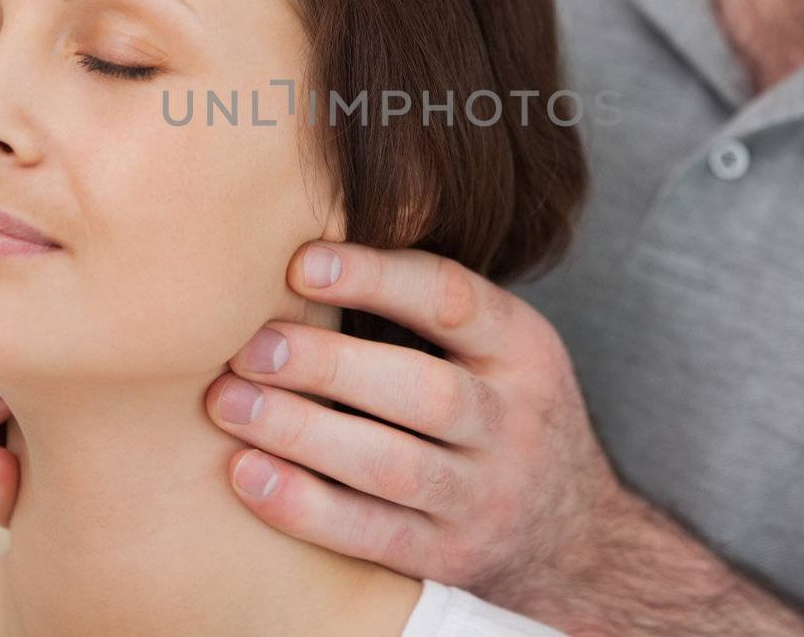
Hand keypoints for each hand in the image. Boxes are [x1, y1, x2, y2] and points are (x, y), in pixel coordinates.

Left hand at [204, 240, 628, 618]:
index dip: (375, 277)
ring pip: (391, 465)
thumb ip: (429, 307)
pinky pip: (371, 534)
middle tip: (247, 346)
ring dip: (300, 432)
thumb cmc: (501, 412)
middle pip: (422, 390)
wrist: (576, 536)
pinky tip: (245, 473)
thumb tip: (301, 247)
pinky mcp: (451, 558)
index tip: (297, 262)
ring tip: (227, 402)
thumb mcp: (501, 349)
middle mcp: (514, 422)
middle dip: (325, 365)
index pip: (453, 300)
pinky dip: (302, 505)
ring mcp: (485, 497)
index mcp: (524, 349)